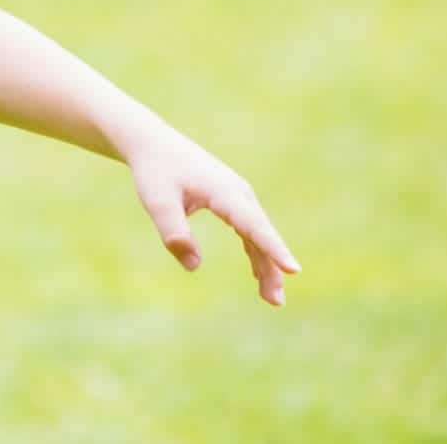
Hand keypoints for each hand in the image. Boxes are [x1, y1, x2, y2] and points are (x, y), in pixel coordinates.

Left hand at [125, 125, 300, 305]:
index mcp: (223, 191)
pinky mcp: (230, 201)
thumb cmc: (155, 171)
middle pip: (261, 234)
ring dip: (266, 265)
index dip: (273, 248)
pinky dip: (255, 252)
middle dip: (273, 267)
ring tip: (271, 299)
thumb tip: (193, 266)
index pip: (253, 224)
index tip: (293, 270)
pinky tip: (258, 275)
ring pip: (258, 234)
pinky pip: (249, 230)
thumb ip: (173, 231)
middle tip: (276, 302)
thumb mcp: (157, 201)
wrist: (153, 144)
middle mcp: (237, 192)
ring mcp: (237, 196)